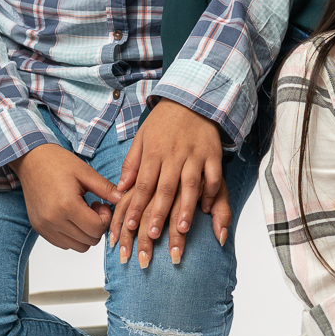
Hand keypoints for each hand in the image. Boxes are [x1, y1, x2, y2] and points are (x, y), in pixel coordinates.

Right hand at [14, 143, 117, 252]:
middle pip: (89, 241)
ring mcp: (44, 227)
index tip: (102, 205)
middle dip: (98, 227)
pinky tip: (72, 217)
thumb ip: (106, 189)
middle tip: (94, 208)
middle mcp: (53, 220)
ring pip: (78, 246)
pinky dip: (73, 235)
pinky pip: (64, 244)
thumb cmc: (57, 162)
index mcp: (66, 206)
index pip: (96, 229)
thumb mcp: (85, 172)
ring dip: (86, 233)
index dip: (106, 219)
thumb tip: (124, 200)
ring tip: (83, 212)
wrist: (30, 160)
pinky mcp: (39, 229)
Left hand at [110, 102, 230, 269]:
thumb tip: (121, 187)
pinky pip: (213, 176)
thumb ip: (132, 163)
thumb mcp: (142, 138)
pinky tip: (206, 209)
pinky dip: (210, 192)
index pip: (143, 184)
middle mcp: (174, 155)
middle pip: (165, 188)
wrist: (191, 99)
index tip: (129, 226)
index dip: (136, 206)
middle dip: (159, 213)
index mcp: (154, 152)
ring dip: (186, 208)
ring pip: (190, 185)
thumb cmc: (163, 122)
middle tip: (153, 236)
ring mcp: (195, 155)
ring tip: (181, 230)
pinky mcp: (213, 154)